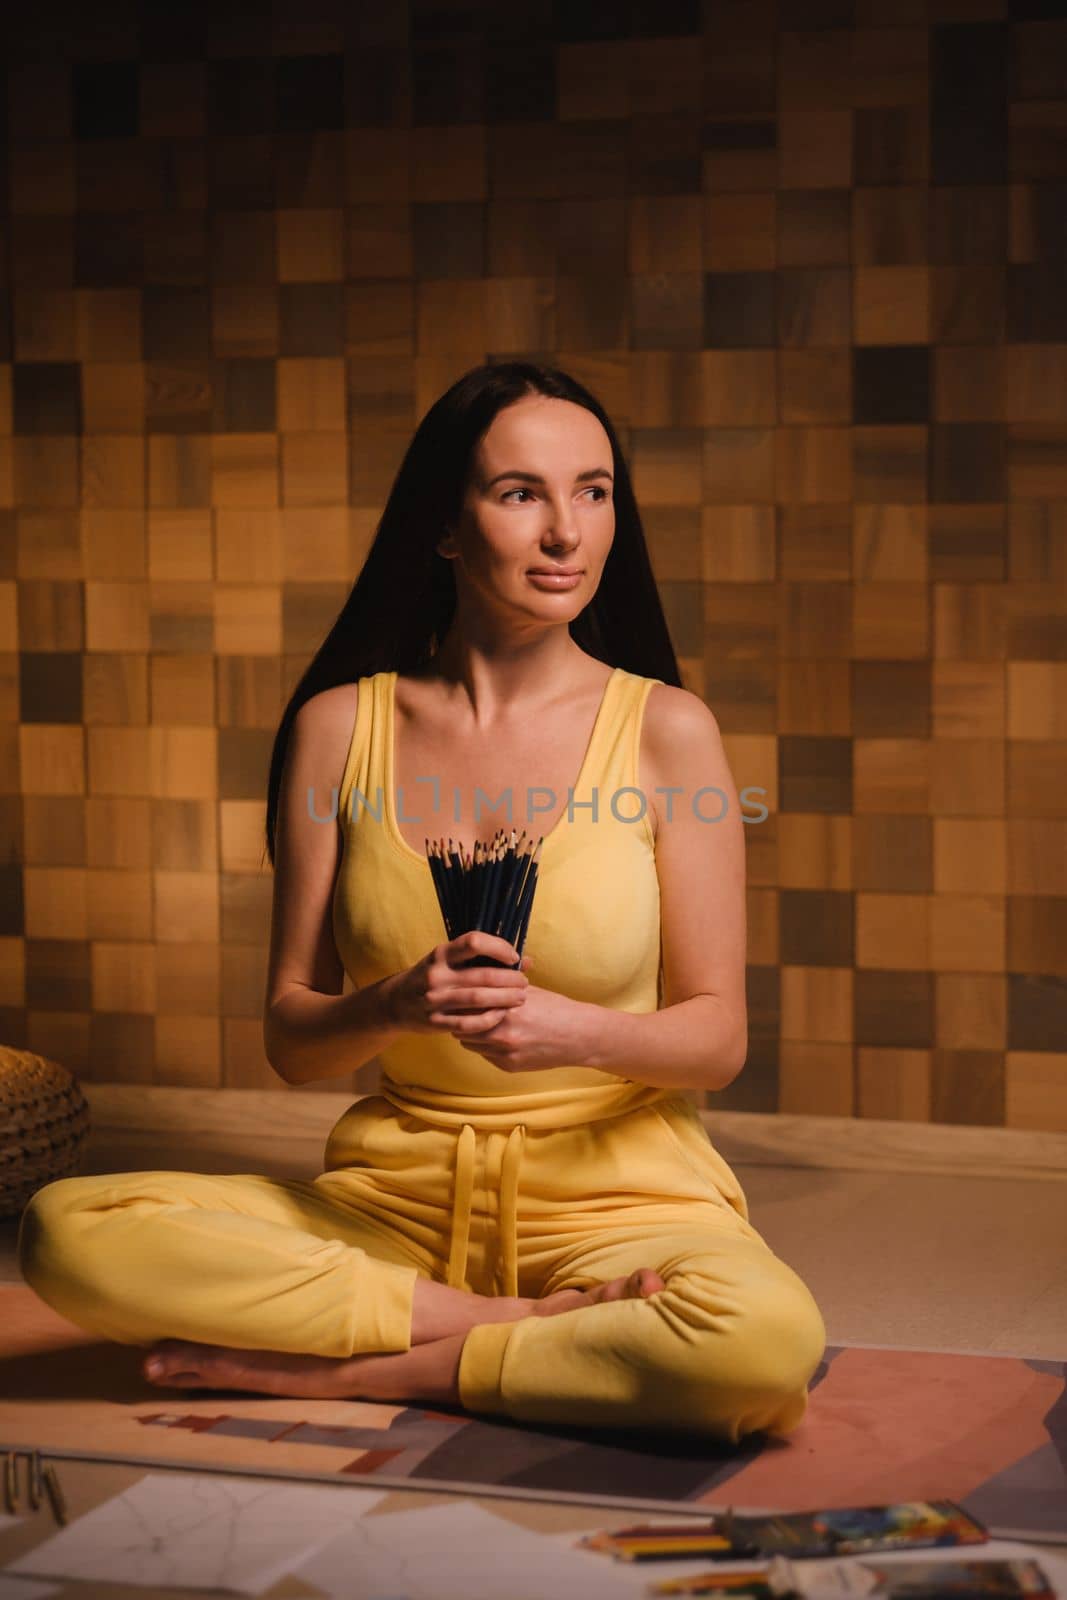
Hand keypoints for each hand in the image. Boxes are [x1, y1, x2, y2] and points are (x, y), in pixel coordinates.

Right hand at [382, 930, 531, 1036]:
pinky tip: (501, 1015)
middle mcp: (436, 974)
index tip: (513, 957)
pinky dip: (489, 1020)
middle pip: (482, 975)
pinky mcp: (435, 1022)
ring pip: (478, 999)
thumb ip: (483, 960)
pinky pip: (468, 1024)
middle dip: (510, 979)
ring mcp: (434, 999)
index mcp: (441, 954)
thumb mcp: (449, 962)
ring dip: (505, 999)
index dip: (499, 948)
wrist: (396, 1003)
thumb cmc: (433, 977)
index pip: (474, 942)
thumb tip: (527, 961)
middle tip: (524, 982)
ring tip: (521, 997)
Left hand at [449, 981, 592, 1073]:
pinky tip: (498, 1037)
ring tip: (481, 1023)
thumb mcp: (528, 990)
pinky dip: (486, 1046)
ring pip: (469, 1042)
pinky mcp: (508, 1066)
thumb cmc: (555, 1008)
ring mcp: (505, 1051)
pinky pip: (484, 1055)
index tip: (460, 996)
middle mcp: (503, 1031)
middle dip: (462, 1018)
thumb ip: (501, 986)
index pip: (467, 1004)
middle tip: (464, 1011)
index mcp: (506, 1007)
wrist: (578, 1036)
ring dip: (471, 1033)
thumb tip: (475, 976)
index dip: (461, 1000)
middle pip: (462, 1025)